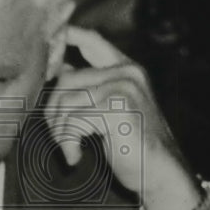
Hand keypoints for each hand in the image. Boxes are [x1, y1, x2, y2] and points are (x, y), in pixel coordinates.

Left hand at [45, 26, 201, 209]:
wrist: (160, 172)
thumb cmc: (134, 145)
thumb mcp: (112, 109)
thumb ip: (92, 88)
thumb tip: (60, 69)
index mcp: (126, 69)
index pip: (92, 41)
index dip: (66, 37)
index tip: (48, 43)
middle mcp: (126, 73)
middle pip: (65, 80)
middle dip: (52, 110)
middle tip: (59, 135)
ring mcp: (123, 89)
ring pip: (65, 102)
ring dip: (59, 131)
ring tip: (68, 147)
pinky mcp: (117, 110)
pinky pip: (73, 122)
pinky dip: (67, 143)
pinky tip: (74, 156)